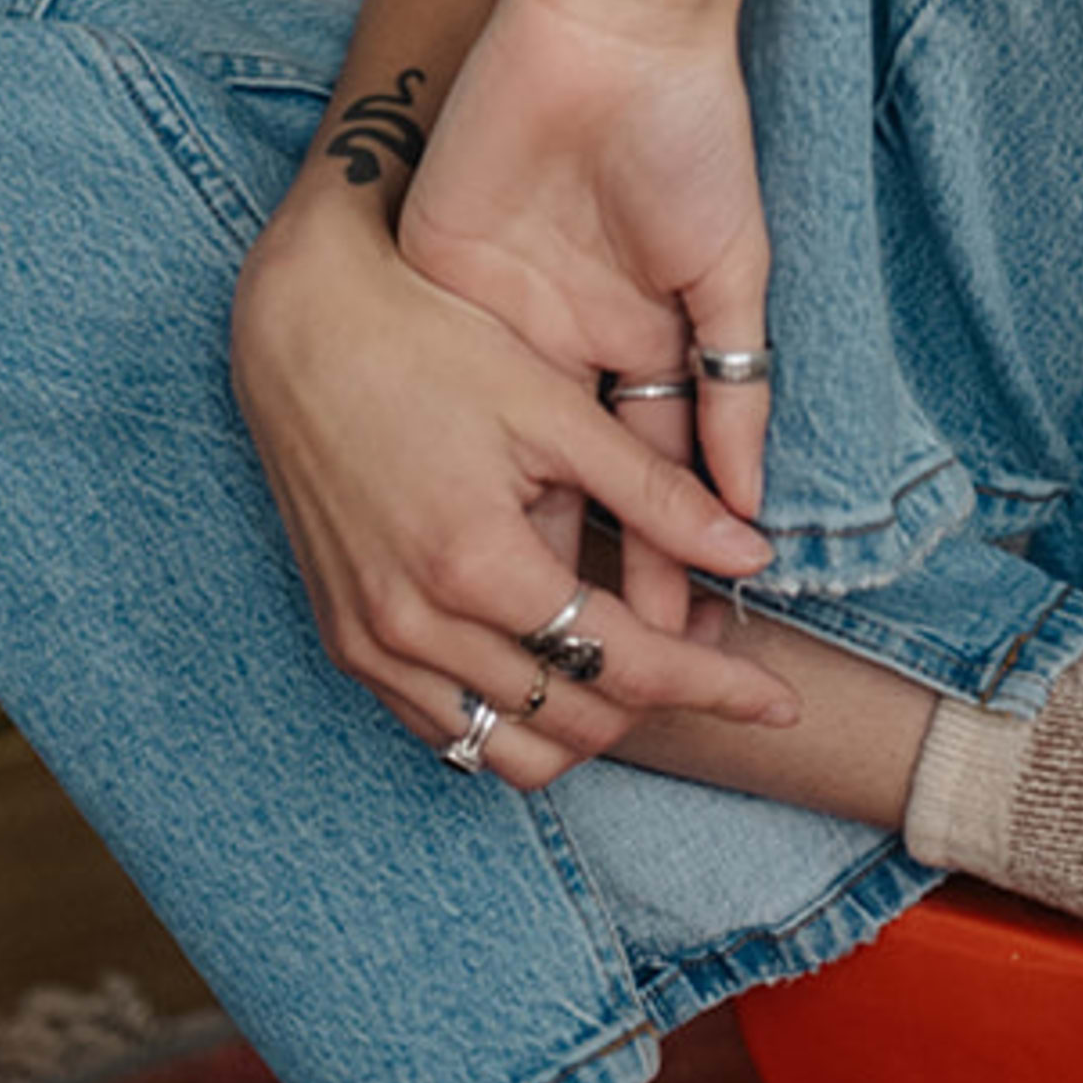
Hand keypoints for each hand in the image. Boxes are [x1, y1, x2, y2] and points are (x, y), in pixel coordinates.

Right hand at [230, 174, 784, 787]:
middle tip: (711, 643)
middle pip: (578, 724)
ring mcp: (372, 645)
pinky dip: (515, 719)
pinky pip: (445, 730)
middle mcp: (417, 626)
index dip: (718, 687)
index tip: (782, 699)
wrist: (300, 328)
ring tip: (641, 655)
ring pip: (510, 755)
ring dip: (589, 724)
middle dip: (662, 701)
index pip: (629, 666)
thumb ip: (655, 492)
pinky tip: (558, 660)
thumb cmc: (431, 343)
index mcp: (478, 564)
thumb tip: (754, 555)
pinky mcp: (346, 644)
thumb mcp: (554, 407)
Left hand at [397, 0, 773, 634]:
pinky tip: (489, 530)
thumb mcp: (729, 268)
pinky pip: (463, 384)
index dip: (671, 557)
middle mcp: (567, 341)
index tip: (688, 644)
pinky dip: (483, 460)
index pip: (652, 476)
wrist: (609, 18)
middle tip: (622, 676)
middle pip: (577, 487)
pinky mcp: (445, 282)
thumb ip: (735, 384)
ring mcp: (504, 318)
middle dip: (601, 575)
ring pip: (514, 460)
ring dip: (537, 542)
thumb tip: (749, 508)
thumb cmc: (685, 125)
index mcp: (638, 335)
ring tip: (550, 639)